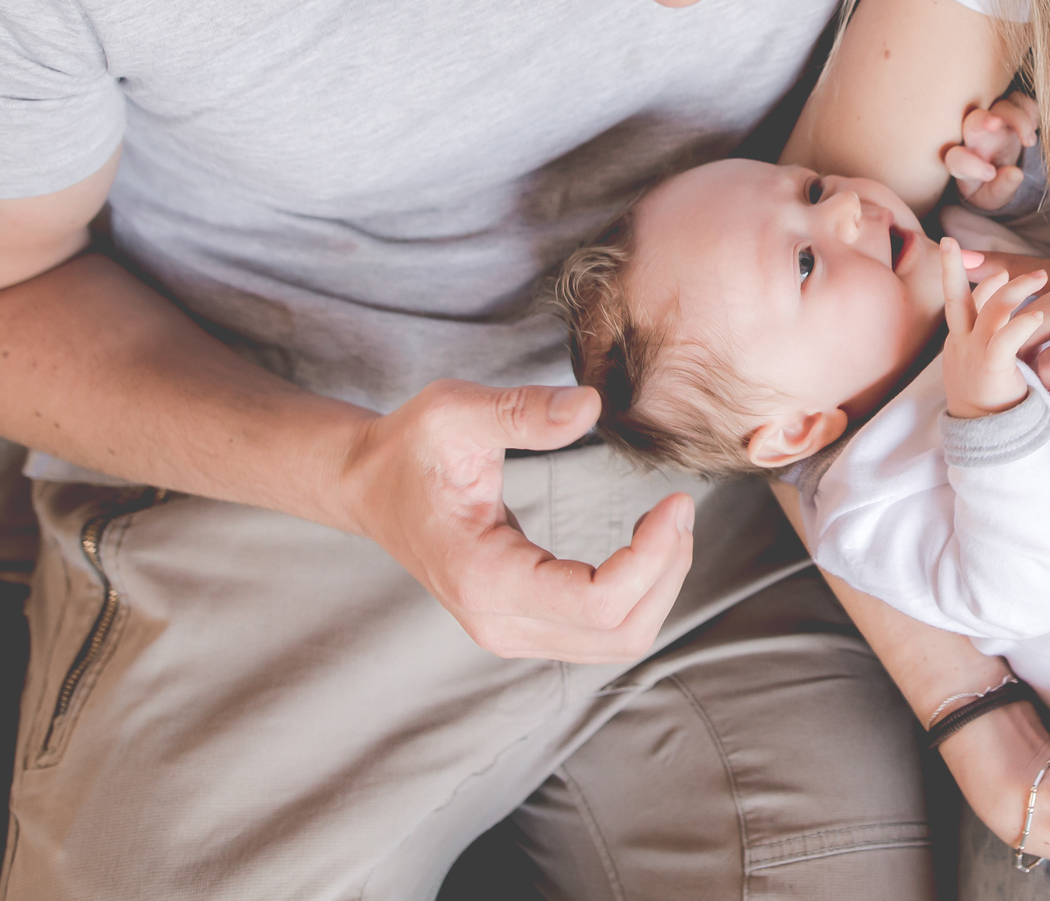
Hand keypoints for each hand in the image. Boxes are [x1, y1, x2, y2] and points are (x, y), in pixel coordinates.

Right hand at [336, 379, 695, 660]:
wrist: (369, 486)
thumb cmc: (409, 448)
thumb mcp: (455, 412)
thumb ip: (522, 411)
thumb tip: (589, 407)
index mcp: (485, 579)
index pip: (598, 603)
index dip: (654, 558)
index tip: (674, 501)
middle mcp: (499, 623)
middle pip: (620, 634)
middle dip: (667, 573)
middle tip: (679, 508)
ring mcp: (511, 632)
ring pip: (618, 642)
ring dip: (659, 585)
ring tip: (669, 522)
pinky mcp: (525, 626)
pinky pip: (603, 632)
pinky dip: (639, 592)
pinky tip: (644, 542)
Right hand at [940, 237, 1046, 418]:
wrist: (988, 444)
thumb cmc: (997, 407)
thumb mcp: (993, 368)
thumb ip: (999, 342)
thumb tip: (1020, 319)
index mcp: (960, 345)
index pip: (964, 304)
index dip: (976, 282)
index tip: (995, 267)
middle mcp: (960, 347)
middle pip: (954, 298)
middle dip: (951, 268)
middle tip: (956, 243)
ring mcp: (971, 357)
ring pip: (988, 312)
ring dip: (1014, 290)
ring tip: (1039, 278)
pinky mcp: (989, 370)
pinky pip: (1003, 339)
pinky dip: (1022, 323)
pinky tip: (1039, 314)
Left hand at [942, 91, 1039, 210]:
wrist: (997, 174)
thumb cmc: (988, 187)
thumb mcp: (992, 198)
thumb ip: (1001, 188)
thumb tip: (1015, 173)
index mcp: (961, 162)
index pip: (957, 159)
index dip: (971, 164)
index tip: (990, 174)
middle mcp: (973, 137)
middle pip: (974, 120)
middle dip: (983, 119)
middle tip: (995, 124)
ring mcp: (993, 121)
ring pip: (1000, 106)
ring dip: (1017, 118)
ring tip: (1029, 141)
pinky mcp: (1010, 113)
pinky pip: (1018, 100)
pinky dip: (1029, 109)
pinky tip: (1034, 126)